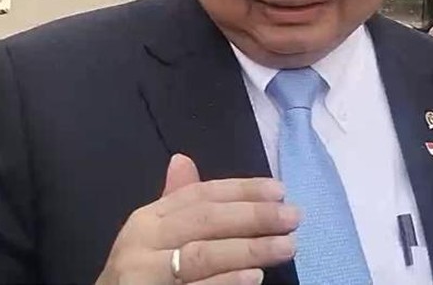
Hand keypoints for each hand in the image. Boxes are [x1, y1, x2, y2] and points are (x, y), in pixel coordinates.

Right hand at [95, 154, 299, 284]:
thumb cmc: (139, 275)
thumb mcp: (152, 237)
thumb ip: (176, 205)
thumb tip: (183, 160)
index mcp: (147, 219)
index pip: (199, 196)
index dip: (241, 190)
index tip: (280, 189)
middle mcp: (143, 242)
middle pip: (204, 221)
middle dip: (253, 216)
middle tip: (293, 217)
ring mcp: (145, 274)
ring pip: (201, 256)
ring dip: (249, 249)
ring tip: (286, 246)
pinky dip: (225, 283)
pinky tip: (253, 278)